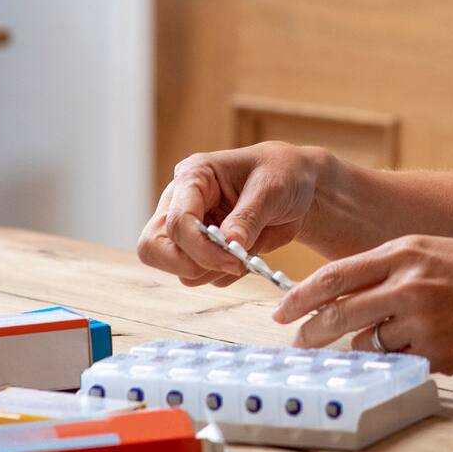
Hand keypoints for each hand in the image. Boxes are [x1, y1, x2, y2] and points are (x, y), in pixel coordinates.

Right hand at [136, 143, 317, 286]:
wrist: (298, 187)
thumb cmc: (283, 174)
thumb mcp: (271, 188)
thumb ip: (248, 217)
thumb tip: (229, 244)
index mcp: (193, 177)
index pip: (177, 221)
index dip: (201, 248)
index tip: (235, 260)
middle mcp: (181, 203)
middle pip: (154, 248)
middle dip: (190, 264)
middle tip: (231, 265)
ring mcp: (188, 230)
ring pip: (179, 269)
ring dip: (214, 271)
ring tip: (249, 253)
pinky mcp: (201, 250)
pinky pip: (202, 277)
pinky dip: (226, 275)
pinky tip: (249, 255)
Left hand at [270, 235, 452, 373]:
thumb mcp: (433, 252)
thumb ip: (389, 269)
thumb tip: (346, 296)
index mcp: (403, 253)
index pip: (334, 277)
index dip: (301, 297)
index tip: (281, 311)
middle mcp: (407, 285)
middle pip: (338, 316)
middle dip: (313, 334)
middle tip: (301, 343)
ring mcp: (421, 322)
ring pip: (367, 344)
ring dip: (366, 347)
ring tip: (392, 337)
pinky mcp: (436, 354)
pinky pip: (399, 361)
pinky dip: (401, 358)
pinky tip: (423, 346)